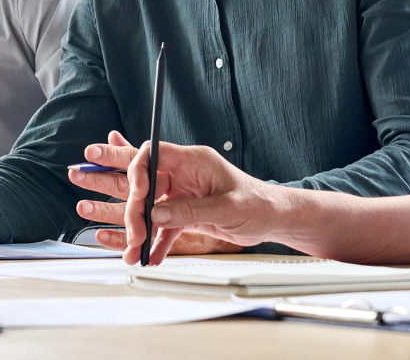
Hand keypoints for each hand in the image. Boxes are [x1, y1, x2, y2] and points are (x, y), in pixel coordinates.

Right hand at [120, 141, 280, 264]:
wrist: (274, 219)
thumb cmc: (259, 203)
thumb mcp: (227, 208)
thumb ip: (191, 211)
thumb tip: (157, 214)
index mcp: (194, 161)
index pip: (154, 154)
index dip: (139, 170)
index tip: (137, 194)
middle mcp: (185, 175)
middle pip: (146, 185)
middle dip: (137, 210)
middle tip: (136, 234)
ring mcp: (184, 194)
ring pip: (151, 208)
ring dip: (142, 230)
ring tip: (135, 251)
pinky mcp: (186, 213)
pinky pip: (164, 226)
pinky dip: (157, 242)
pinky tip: (152, 256)